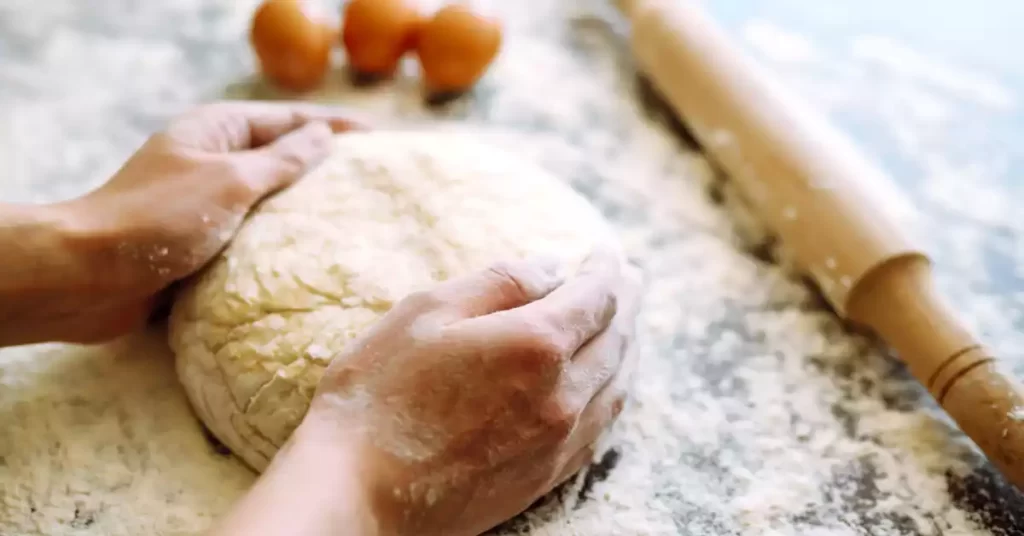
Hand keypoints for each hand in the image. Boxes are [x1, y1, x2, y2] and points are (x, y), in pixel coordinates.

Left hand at [0, 101, 365, 344]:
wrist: (89, 275)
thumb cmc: (159, 218)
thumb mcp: (231, 181)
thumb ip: (282, 160)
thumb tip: (321, 136)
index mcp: (217, 130)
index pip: (291, 119)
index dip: (337, 127)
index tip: (382, 139)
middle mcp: (213, 159)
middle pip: (282, 155)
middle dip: (326, 166)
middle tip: (375, 182)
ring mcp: (206, 200)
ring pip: (269, 198)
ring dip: (306, 208)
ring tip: (355, 220)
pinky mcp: (201, 240)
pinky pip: (254, 234)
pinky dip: (282, 241)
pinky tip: (312, 256)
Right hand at [210, 248, 642, 535]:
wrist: (358, 493)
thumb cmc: (379, 394)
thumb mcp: (428, 311)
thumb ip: (500, 282)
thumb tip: (554, 267)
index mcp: (538, 345)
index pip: (595, 297)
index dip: (605, 269)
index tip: (607, 252)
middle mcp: (563, 395)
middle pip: (616, 339)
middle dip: (626, 303)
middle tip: (631, 279)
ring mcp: (558, 441)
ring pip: (617, 385)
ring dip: (628, 347)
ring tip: (627, 325)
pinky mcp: (545, 476)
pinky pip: (601, 427)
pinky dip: (614, 393)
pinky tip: (607, 386)